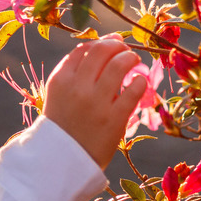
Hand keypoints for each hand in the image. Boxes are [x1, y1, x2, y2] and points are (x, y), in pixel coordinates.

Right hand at [43, 37, 146, 169]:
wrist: (62, 160)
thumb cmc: (64, 123)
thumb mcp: (59, 93)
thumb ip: (75, 71)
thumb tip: (104, 46)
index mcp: (60, 79)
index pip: (84, 49)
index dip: (102, 41)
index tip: (113, 43)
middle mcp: (77, 87)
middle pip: (102, 50)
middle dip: (117, 45)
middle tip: (125, 50)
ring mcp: (96, 102)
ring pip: (119, 64)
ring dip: (130, 58)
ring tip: (134, 61)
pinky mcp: (114, 119)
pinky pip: (133, 90)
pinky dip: (140, 81)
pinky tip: (139, 82)